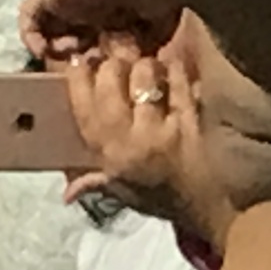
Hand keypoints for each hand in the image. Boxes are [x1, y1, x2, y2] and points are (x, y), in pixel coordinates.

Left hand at [19, 0, 180, 63]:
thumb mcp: (161, 26)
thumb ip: (148, 47)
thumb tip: (135, 68)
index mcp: (118, 15)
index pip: (102, 46)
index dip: (103, 67)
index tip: (111, 78)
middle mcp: (90, 9)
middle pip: (75, 43)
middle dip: (80, 64)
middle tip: (91, 74)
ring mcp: (67, 2)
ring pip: (49, 34)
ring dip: (59, 54)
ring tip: (76, 59)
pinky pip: (28, 21)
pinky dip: (32, 40)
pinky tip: (49, 51)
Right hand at [63, 52, 233, 240]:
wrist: (204, 209)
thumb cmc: (160, 200)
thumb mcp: (122, 193)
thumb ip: (94, 182)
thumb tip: (66, 192)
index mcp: (111, 155)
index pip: (84, 106)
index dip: (79, 76)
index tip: (81, 61)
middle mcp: (134, 139)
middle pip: (112, 81)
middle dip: (112, 63)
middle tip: (117, 60)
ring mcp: (165, 128)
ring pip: (146, 76)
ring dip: (145, 64)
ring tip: (147, 66)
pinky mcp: (193, 120)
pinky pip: (180, 83)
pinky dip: (175, 69)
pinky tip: (172, 66)